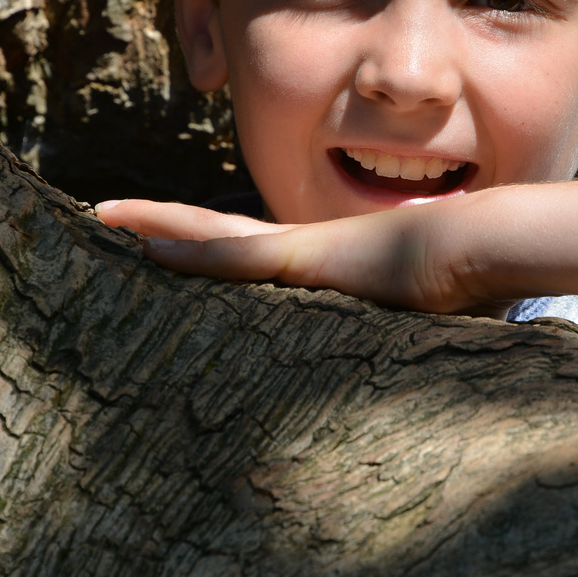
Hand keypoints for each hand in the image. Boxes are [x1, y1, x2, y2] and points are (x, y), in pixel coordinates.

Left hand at [93, 198, 497, 314]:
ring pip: (207, 234)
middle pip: (209, 232)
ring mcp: (294, 251)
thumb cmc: (455, 285)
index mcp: (313, 268)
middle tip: (101, 215)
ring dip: (156, 227)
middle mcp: (294, 252)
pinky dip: (188, 250)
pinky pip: (229, 255)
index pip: (242, 252)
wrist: (476, 248)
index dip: (201, 246)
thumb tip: (408, 361)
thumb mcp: (406, 318)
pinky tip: (146, 247)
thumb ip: (394, 328)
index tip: (158, 248)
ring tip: (103, 216)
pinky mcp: (299, 256)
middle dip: (159, 226)